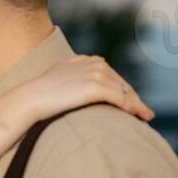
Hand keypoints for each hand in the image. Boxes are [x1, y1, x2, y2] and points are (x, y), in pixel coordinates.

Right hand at [3, 55, 153, 127]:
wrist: (31, 98)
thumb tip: (78, 84)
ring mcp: (97, 74)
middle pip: (123, 84)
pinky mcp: (96, 87)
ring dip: (138, 105)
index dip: (125, 90)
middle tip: (145, 113)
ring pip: (125, 92)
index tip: (133, 103)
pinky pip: (121, 98)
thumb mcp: (60, 76)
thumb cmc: (41, 92)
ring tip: (146, 117)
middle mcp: (96, 64)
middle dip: (135, 98)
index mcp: (89, 60)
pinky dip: (132, 108)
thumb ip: (74, 75)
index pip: (113, 77)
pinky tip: (138, 116)